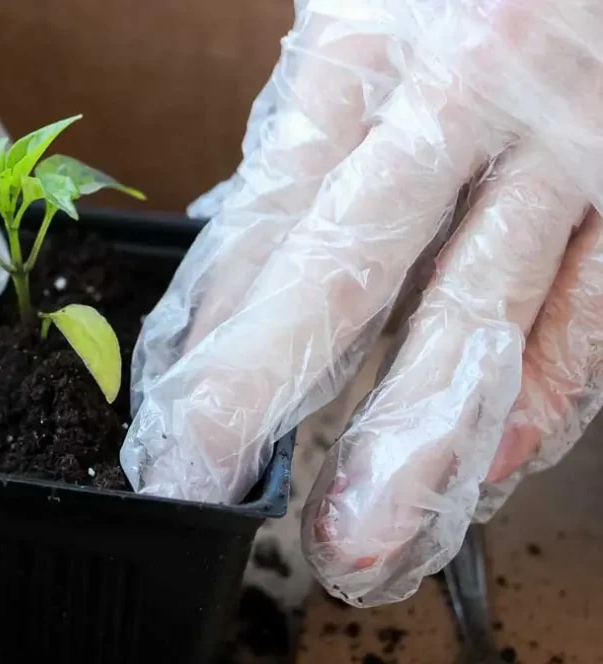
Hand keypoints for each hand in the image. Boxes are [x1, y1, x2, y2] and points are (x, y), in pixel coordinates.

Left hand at [121, 0, 602, 605]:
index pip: (266, 226)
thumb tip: (228, 296)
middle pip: (350, 276)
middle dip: (274, 400)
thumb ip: (300, 157)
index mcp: (364, 57)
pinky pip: (591, 313)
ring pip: (481, 317)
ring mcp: (562, 152)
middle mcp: (462, 101)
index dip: (214, 347)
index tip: (177, 441)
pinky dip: (542, 401)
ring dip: (415, 444)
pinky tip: (492, 466)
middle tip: (217, 491)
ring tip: (359, 537)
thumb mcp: (355, 33)